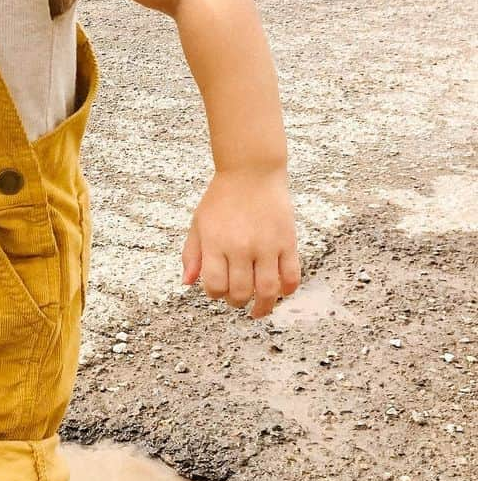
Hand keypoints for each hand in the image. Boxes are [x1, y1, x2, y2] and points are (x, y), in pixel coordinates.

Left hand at [181, 168, 300, 318]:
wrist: (251, 171)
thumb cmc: (222, 197)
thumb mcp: (198, 223)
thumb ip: (192, 254)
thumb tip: (188, 283)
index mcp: (215, 243)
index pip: (215, 285)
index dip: (215, 295)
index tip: (218, 291)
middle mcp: (241, 247)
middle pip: (241, 292)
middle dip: (237, 302)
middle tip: (238, 300)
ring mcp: (266, 245)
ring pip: (267, 290)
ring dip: (263, 306)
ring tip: (259, 309)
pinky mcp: (288, 242)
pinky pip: (291, 276)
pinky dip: (286, 290)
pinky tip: (280, 292)